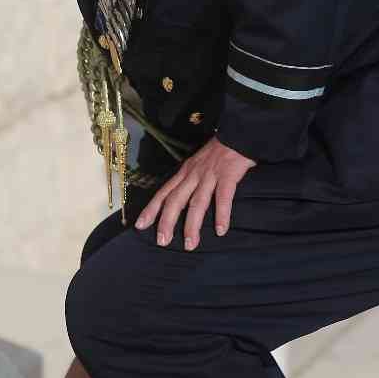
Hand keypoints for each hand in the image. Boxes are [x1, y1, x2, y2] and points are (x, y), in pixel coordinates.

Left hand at [135, 136, 256, 249]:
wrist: (238, 133)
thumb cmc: (219, 151)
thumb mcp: (197, 163)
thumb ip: (190, 180)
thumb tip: (182, 202)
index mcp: (185, 172)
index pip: (164, 192)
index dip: (151, 209)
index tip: (140, 225)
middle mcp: (193, 174)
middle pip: (175, 200)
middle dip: (167, 221)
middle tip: (162, 241)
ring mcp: (210, 175)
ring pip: (197, 203)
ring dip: (192, 225)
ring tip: (190, 244)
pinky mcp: (228, 175)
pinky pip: (223, 198)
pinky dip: (221, 215)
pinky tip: (220, 230)